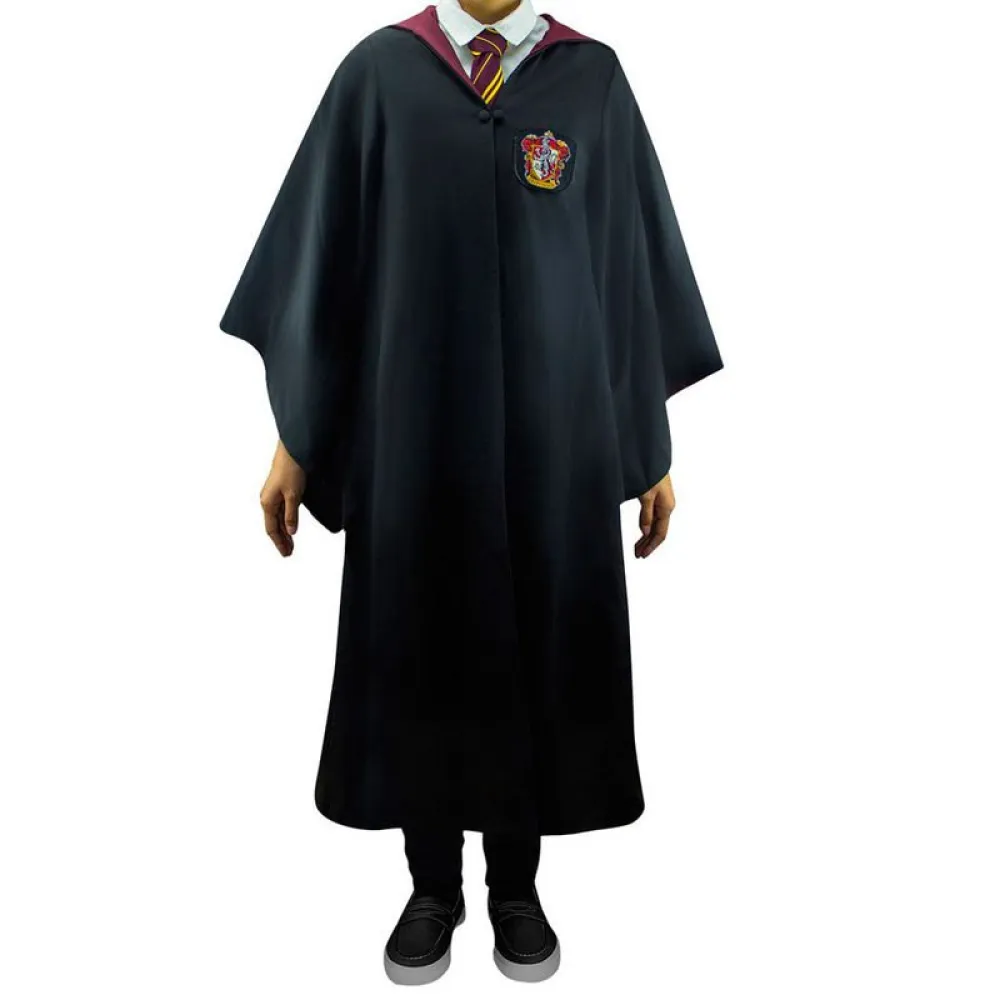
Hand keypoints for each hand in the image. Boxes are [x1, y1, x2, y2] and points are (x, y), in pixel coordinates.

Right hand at [260, 440, 305, 556]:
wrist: (292, 451)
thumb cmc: (291, 470)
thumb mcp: (294, 495)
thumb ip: (291, 515)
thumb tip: (290, 531)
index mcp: (267, 503)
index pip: (271, 529)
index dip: (279, 543)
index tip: (286, 554)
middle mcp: (267, 501)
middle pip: (273, 526)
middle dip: (281, 540)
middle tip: (289, 553)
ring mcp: (272, 496)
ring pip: (277, 519)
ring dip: (284, 532)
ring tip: (291, 544)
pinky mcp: (279, 491)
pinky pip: (281, 511)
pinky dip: (286, 521)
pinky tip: (290, 526)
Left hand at [635, 472, 673, 558]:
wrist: (651, 457)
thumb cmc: (650, 473)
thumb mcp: (646, 495)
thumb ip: (646, 515)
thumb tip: (646, 531)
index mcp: (667, 508)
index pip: (660, 533)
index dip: (651, 546)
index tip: (642, 555)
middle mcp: (667, 507)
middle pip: (658, 531)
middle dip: (648, 544)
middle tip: (637, 554)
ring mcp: (662, 503)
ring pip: (655, 525)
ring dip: (647, 537)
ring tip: (637, 547)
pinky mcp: (657, 498)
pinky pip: (653, 517)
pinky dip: (647, 526)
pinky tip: (642, 532)